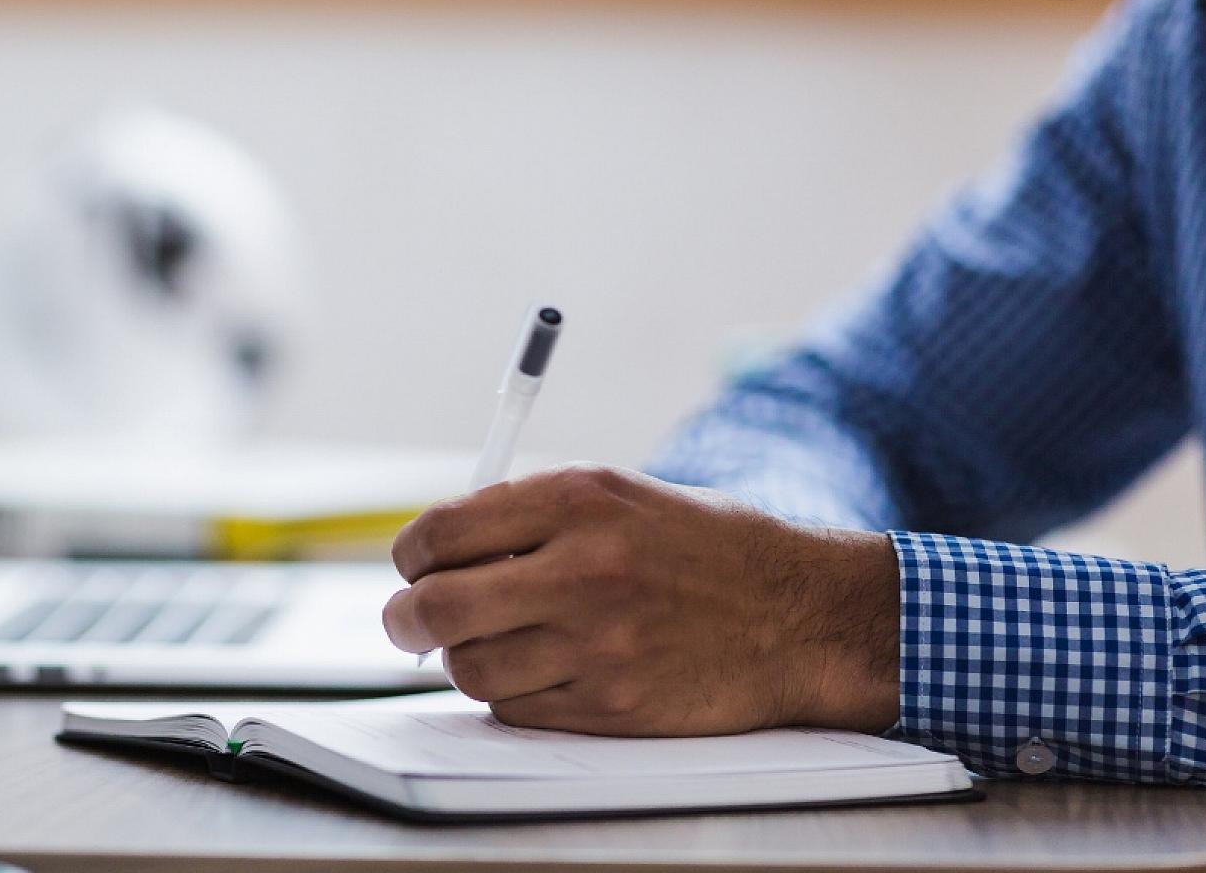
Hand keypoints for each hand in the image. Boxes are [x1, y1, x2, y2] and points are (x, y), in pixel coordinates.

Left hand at [382, 464, 899, 735]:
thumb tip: (436, 553)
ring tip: (496, 643)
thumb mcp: (621, 497)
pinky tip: (545, 670)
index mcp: (579, 499)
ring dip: (467, 659)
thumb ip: (530, 516)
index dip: (411, 555)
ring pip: (469, 668)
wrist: (799, 615)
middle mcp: (583, 568)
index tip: (413, 566)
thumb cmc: (704, 549)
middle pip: (436, 607)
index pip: (442, 532)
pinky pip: (515, 709)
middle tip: (408, 622)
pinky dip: (513, 695)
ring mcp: (597, 643)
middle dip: (406, 618)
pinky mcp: (611, 705)